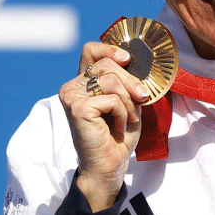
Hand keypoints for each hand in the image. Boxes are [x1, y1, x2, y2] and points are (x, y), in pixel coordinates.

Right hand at [59, 42, 150, 210]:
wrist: (110, 165)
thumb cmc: (118, 136)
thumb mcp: (127, 102)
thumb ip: (126, 82)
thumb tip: (134, 63)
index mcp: (84, 83)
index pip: (90, 51)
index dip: (109, 49)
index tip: (127, 59)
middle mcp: (73, 86)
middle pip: (108, 65)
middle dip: (132, 82)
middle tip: (142, 100)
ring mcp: (72, 96)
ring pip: (111, 80)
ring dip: (128, 102)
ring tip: (128, 119)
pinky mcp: (77, 107)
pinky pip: (111, 99)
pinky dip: (122, 113)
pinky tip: (118, 128)